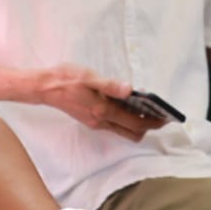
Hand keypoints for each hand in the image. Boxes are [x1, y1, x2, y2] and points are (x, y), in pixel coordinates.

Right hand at [37, 65, 166, 139]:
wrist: (45, 88)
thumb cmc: (66, 79)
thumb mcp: (89, 77)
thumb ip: (110, 85)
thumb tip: (130, 89)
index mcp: (102, 110)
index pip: (135, 123)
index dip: (153, 122)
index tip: (166, 117)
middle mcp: (100, 120)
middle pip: (132, 132)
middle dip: (148, 126)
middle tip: (160, 114)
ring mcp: (95, 122)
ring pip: (123, 130)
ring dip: (137, 123)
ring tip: (147, 109)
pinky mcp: (91, 119)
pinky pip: (114, 125)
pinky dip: (125, 119)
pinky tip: (128, 106)